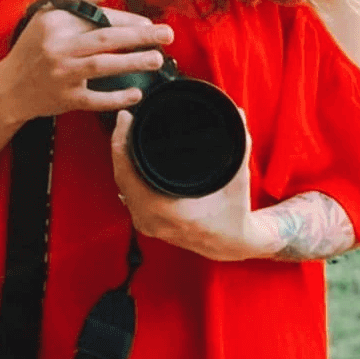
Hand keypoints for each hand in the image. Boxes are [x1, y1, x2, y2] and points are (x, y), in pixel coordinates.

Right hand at [0, 0, 173, 124]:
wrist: (9, 88)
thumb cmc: (33, 48)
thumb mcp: (47, 16)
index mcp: (56, 23)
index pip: (97, 17)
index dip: (126, 19)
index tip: (149, 22)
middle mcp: (58, 47)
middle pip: (105, 39)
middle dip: (139, 36)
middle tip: (166, 35)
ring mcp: (62, 75)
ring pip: (102, 66)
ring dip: (132, 62)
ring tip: (157, 59)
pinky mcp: (66, 99)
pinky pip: (96, 99)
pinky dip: (116, 97)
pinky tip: (136, 94)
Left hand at [111, 105, 264, 260]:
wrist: (231, 243)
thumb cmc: (233, 213)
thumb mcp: (239, 178)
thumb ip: (240, 144)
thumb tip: (236, 114)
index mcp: (170, 211)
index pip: (130, 174)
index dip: (122, 144)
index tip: (125, 119)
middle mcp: (153, 220)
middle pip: (121, 176)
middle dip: (119, 144)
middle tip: (125, 119)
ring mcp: (147, 224)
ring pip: (122, 185)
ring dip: (121, 158)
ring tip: (125, 132)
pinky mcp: (146, 223)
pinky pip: (126, 193)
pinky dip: (126, 172)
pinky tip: (128, 155)